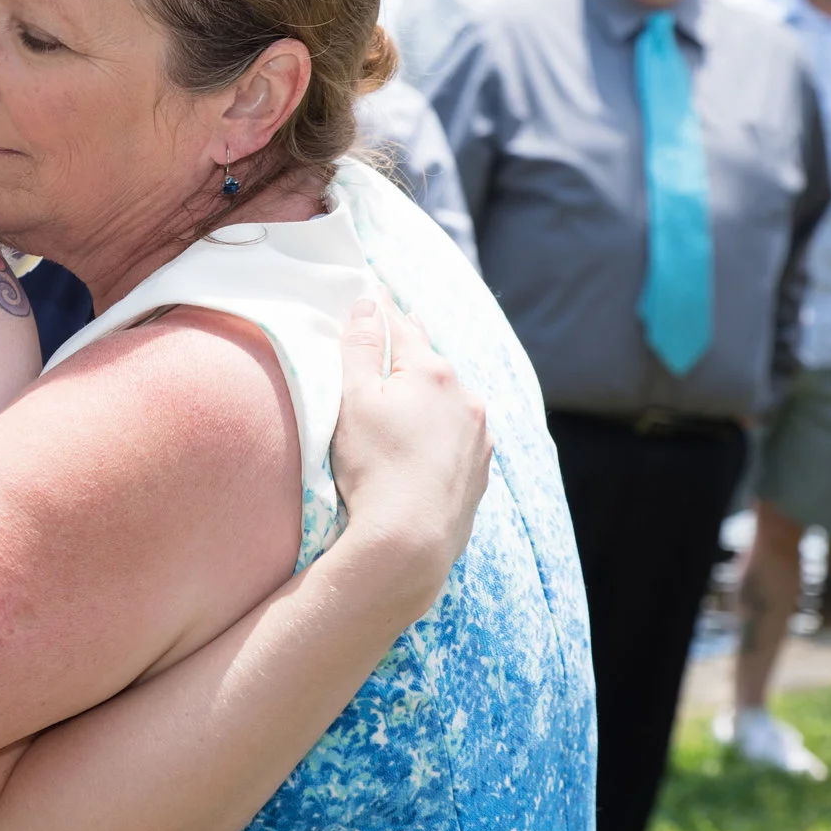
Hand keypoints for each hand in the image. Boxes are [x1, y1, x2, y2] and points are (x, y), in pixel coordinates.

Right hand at [330, 297, 490, 595]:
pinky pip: (462, 432)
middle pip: (430, 359)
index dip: (381, 309)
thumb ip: (358, 346)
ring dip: (433, 386)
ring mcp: (477, 435)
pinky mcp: (479, 469)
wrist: (410, 539)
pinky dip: (446, 424)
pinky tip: (433, 433)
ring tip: (417, 382)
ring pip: (451, 396)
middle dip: (412, 343)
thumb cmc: (372, 466)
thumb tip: (368, 304)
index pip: (399, 327)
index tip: (374, 291)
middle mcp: (464, 397)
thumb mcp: (351, 398)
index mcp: (431, 371)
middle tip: (402, 321)